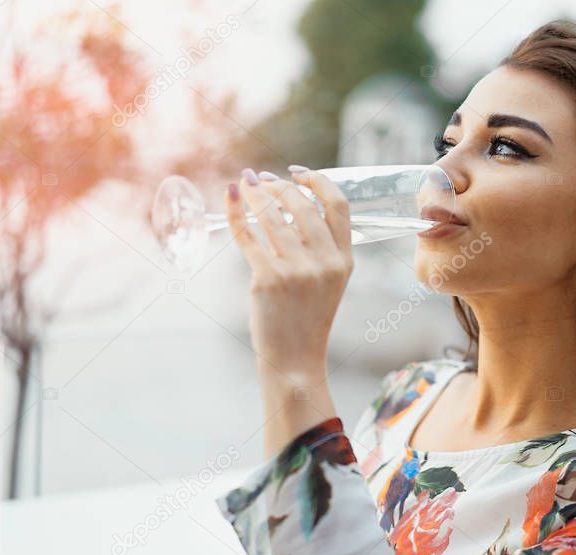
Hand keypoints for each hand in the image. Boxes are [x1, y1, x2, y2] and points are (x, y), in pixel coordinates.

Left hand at [226, 167, 353, 380]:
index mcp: (344, 261)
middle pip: (302, 205)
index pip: (339, 205)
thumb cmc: (306, 319)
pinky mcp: (269, 279)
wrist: (295, 360)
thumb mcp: (328, 282)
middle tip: (261, 180)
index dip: (318, 181)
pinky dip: (236, 213)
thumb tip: (289, 204)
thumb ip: (319, 247)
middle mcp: (325, 263)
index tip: (298, 173)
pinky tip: (230, 199)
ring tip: (244, 184)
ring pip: (273, 216)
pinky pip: (249, 236)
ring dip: (256, 194)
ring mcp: (298, 271)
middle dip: (279, 186)